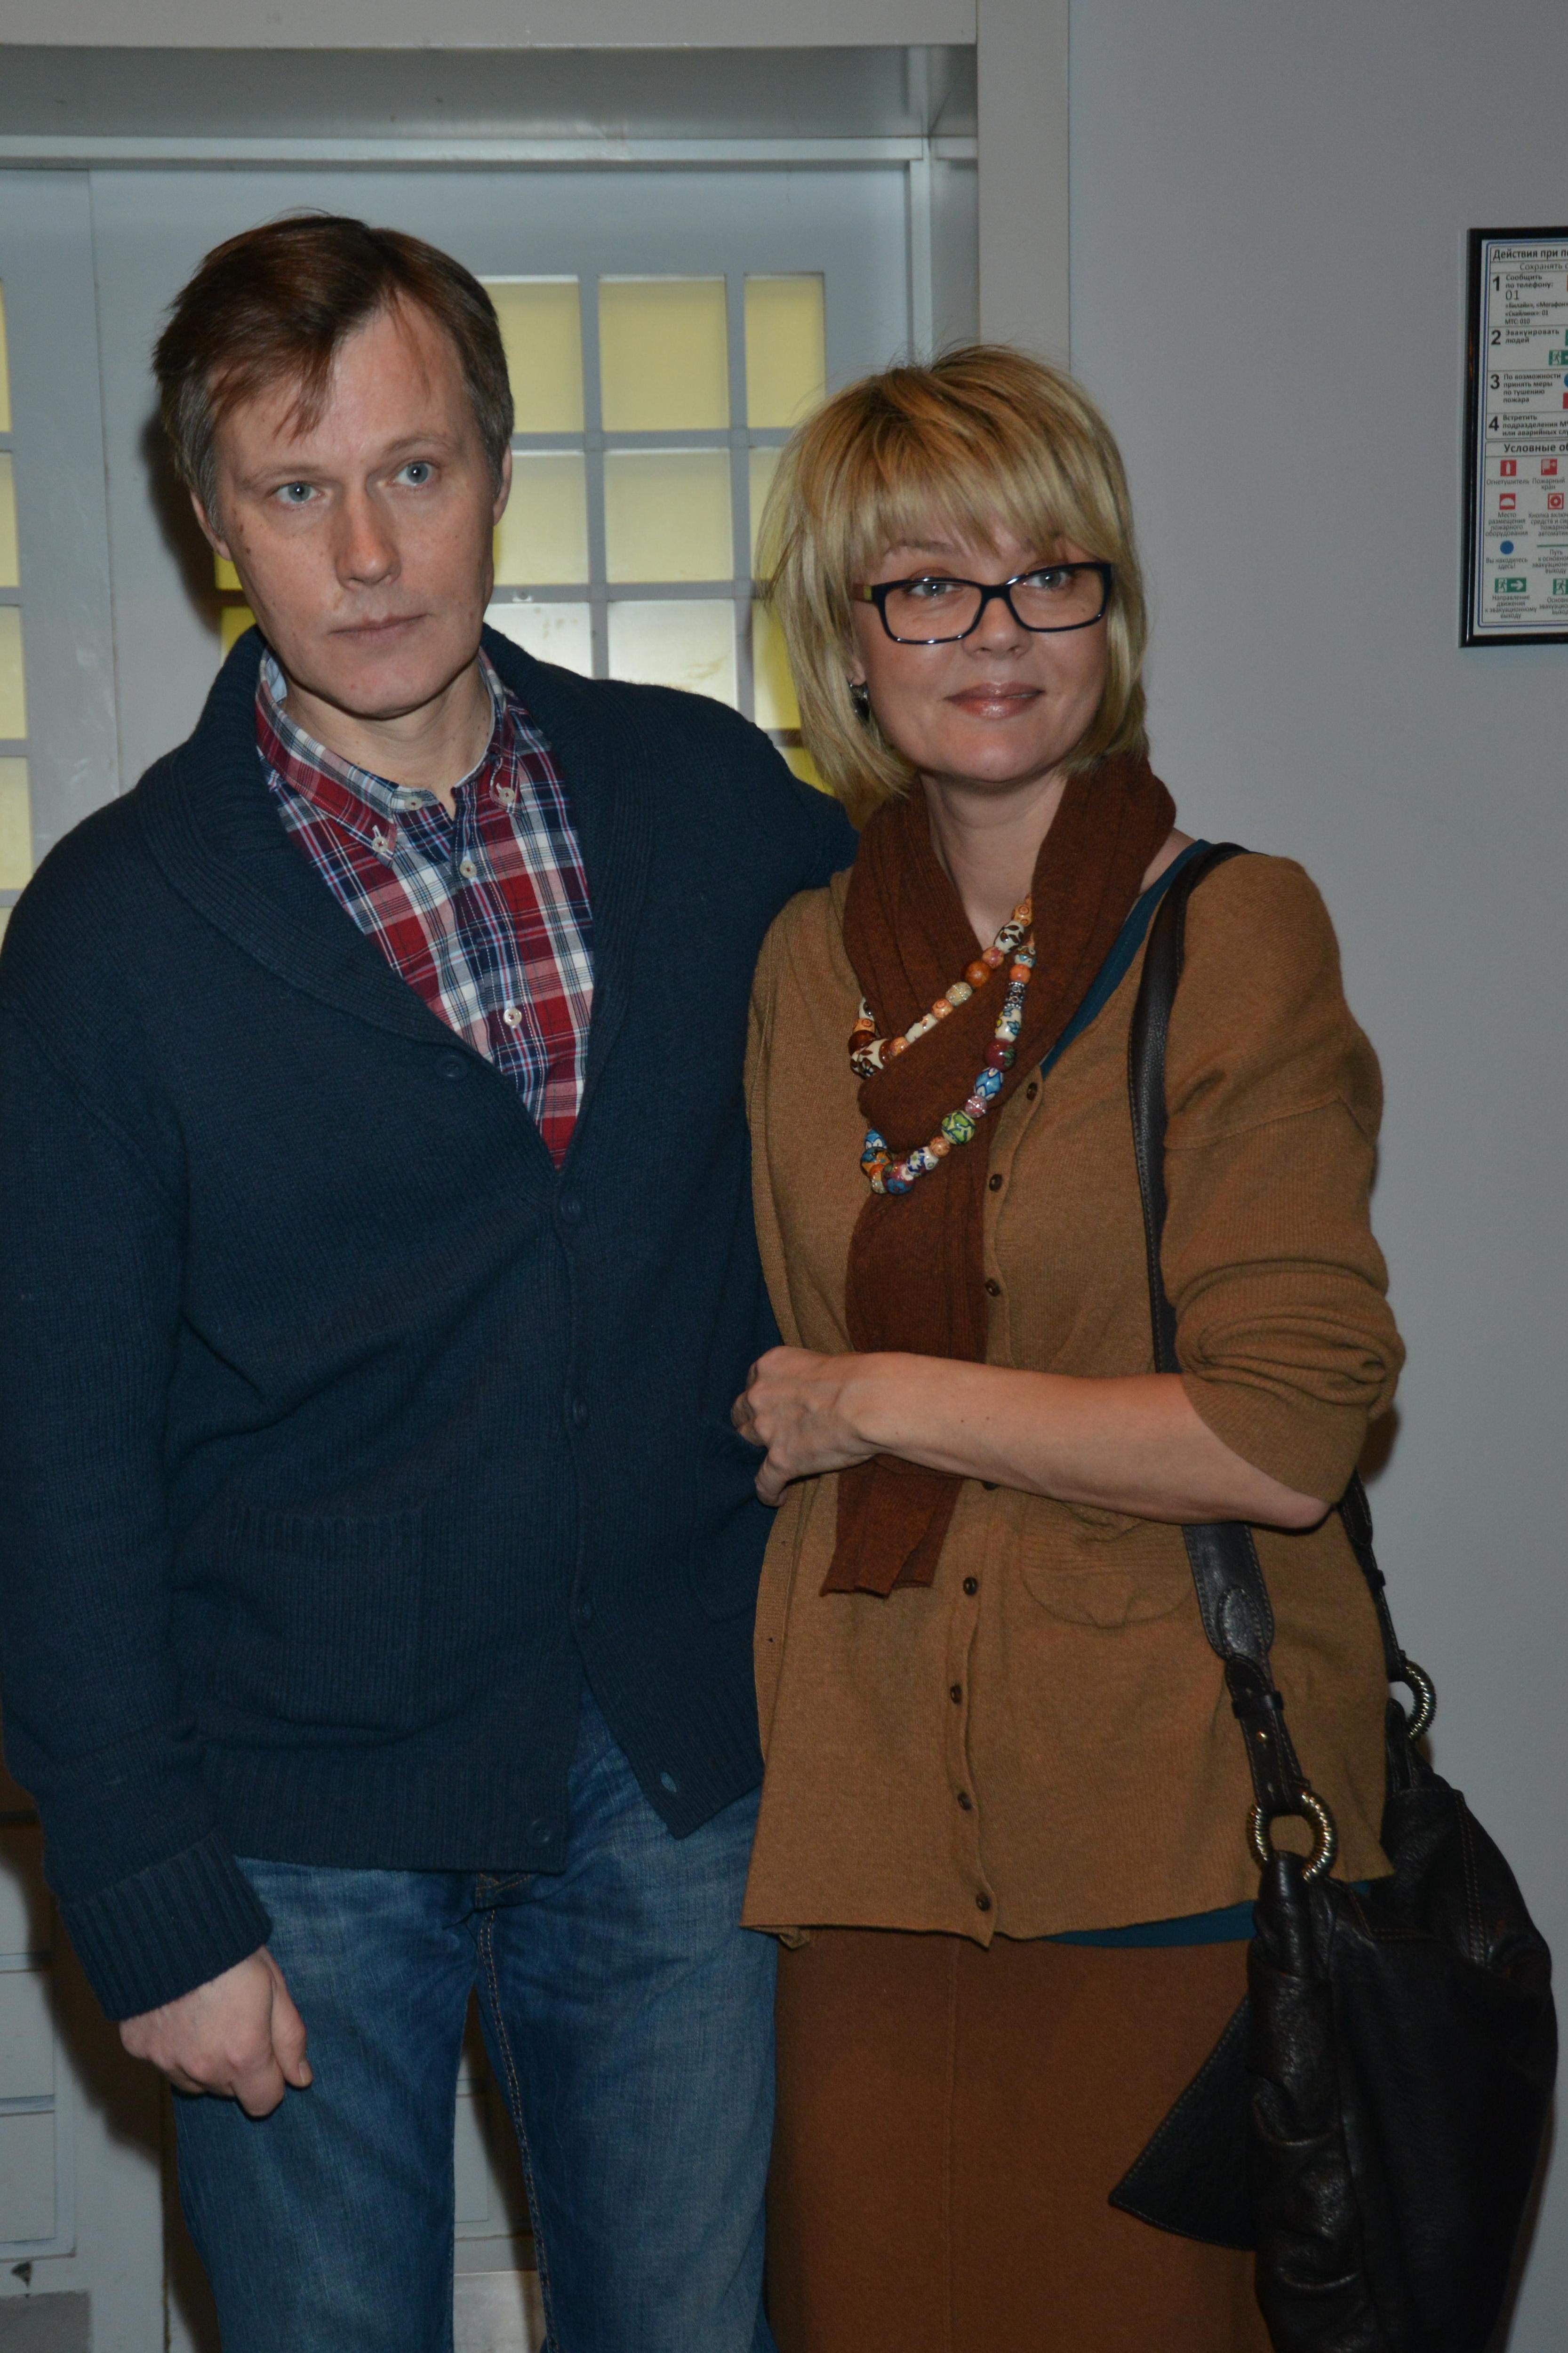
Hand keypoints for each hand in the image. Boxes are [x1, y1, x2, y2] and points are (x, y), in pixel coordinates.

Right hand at [119, 1947, 311, 2117]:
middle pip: (229, 2092)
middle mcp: (203, 2068)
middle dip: (239, 2068)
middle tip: (237, 2023)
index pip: (264, 2103)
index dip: (270, 2081)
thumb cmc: (230, 1951)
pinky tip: (179, 2014)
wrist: (169, 1927)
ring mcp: (167, 2062)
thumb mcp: (274, 1985)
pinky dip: (175, 2048)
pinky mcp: (140, 2049)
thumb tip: (301, 2078)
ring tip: (208, 2018)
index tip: (267, 2054)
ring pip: (196, 2082)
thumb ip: (290, 2038)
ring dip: (206, 2062)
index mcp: (243, 2055)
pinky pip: (164, 2063)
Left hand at [732, 1346, 879, 1504]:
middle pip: (741, 1412)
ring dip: (756, 1452)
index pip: (753, 1382)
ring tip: (770, 1460)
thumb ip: (808, 1376)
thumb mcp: (824, 1362)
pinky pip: (764, 1483)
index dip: (764, 1396)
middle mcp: (760, 1395)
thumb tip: (817, 1387)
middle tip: (766, 1430)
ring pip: (744, 1444)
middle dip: (751, 1421)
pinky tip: (777, 1499)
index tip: (774, 1403)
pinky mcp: (780, 1460)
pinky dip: (769, 1493)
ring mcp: (767, 1430)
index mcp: (769, 1366)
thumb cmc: (857, 1376)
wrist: (866, 1401)